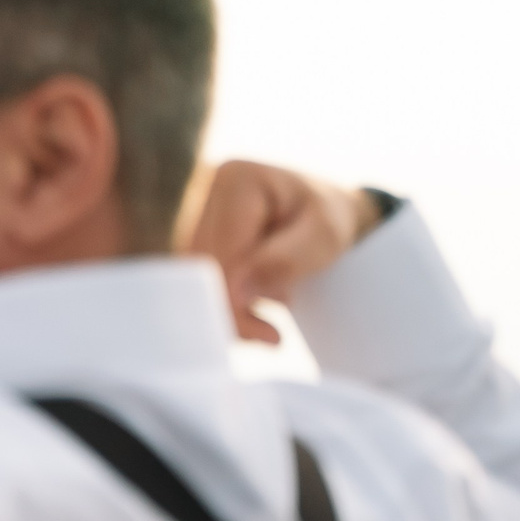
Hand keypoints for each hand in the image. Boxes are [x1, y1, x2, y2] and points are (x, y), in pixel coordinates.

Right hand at [182, 160, 382, 344]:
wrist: (323, 210)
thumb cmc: (328, 218)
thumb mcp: (323, 237)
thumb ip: (283, 262)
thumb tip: (235, 292)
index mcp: (237, 181)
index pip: (221, 252)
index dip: (235, 298)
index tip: (269, 335)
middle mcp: (204, 192)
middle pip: (201, 267)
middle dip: (233, 310)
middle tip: (272, 340)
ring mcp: (193, 214)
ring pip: (195, 277)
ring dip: (229, 309)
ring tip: (268, 327)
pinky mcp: (193, 236)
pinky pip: (199, 279)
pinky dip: (225, 302)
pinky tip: (253, 312)